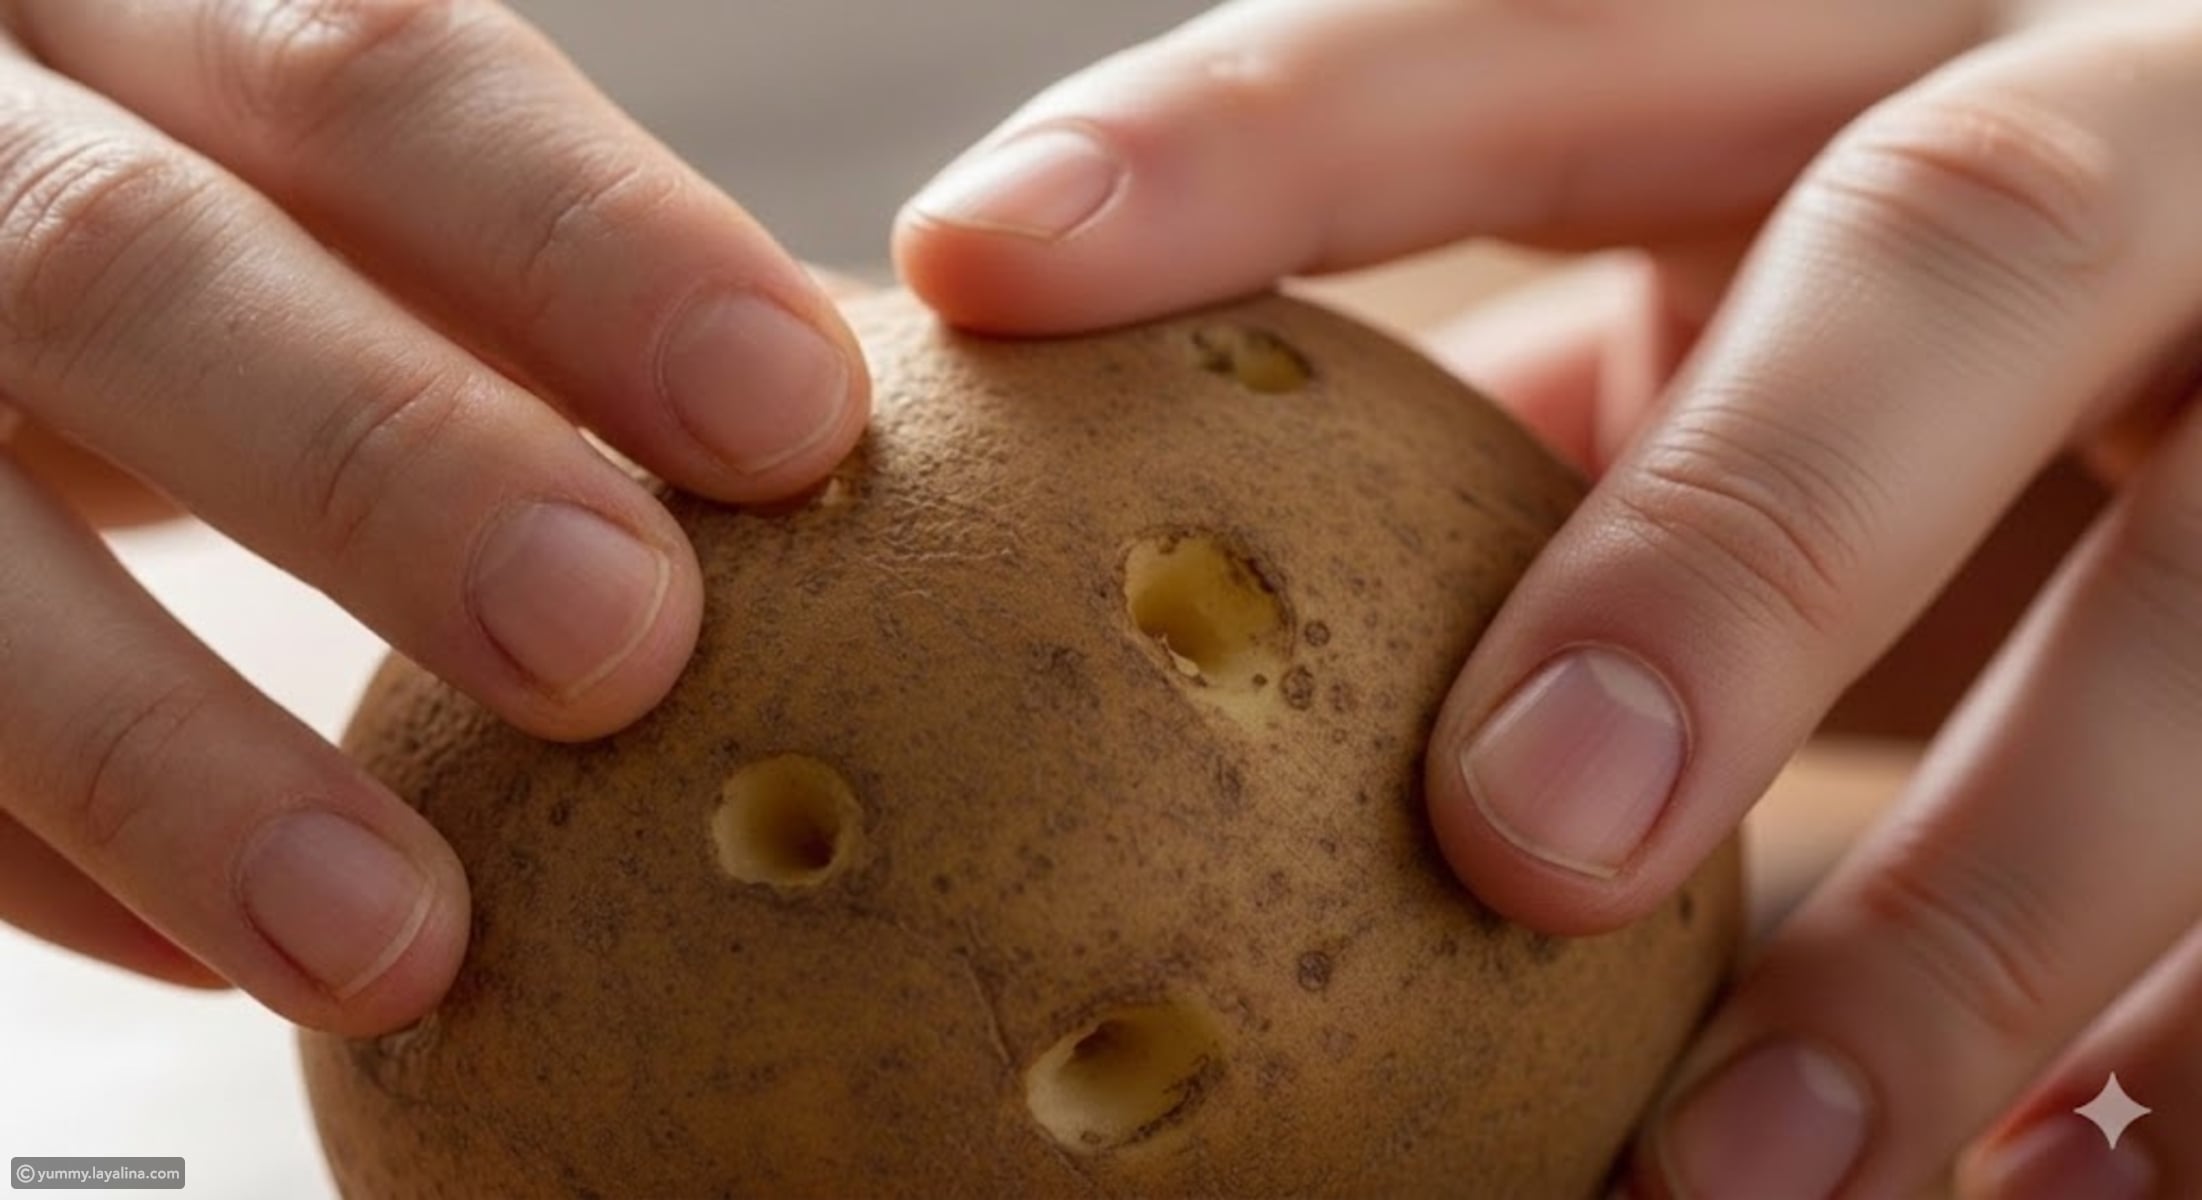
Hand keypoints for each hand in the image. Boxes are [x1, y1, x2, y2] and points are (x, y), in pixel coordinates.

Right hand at [0, 1, 866, 1036]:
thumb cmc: (238, 264)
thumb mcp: (343, 206)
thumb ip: (528, 280)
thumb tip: (821, 440)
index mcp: (158, 22)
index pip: (373, 78)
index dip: (589, 247)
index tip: (791, 418)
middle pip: (136, 264)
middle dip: (390, 463)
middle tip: (620, 643)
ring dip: (174, 752)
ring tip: (394, 938)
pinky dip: (51, 847)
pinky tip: (227, 961)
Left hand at [896, 1, 2198, 1194]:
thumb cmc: (1934, 364)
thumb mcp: (1733, 320)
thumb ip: (1515, 424)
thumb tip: (1146, 587)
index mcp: (1870, 40)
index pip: (1528, 30)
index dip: (1259, 130)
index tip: (979, 268)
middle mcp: (2133, 136)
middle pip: (1960, 243)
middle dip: (1741, 542)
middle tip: (1521, 840)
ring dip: (1970, 922)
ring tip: (1728, 1179)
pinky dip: (2187, 1063)